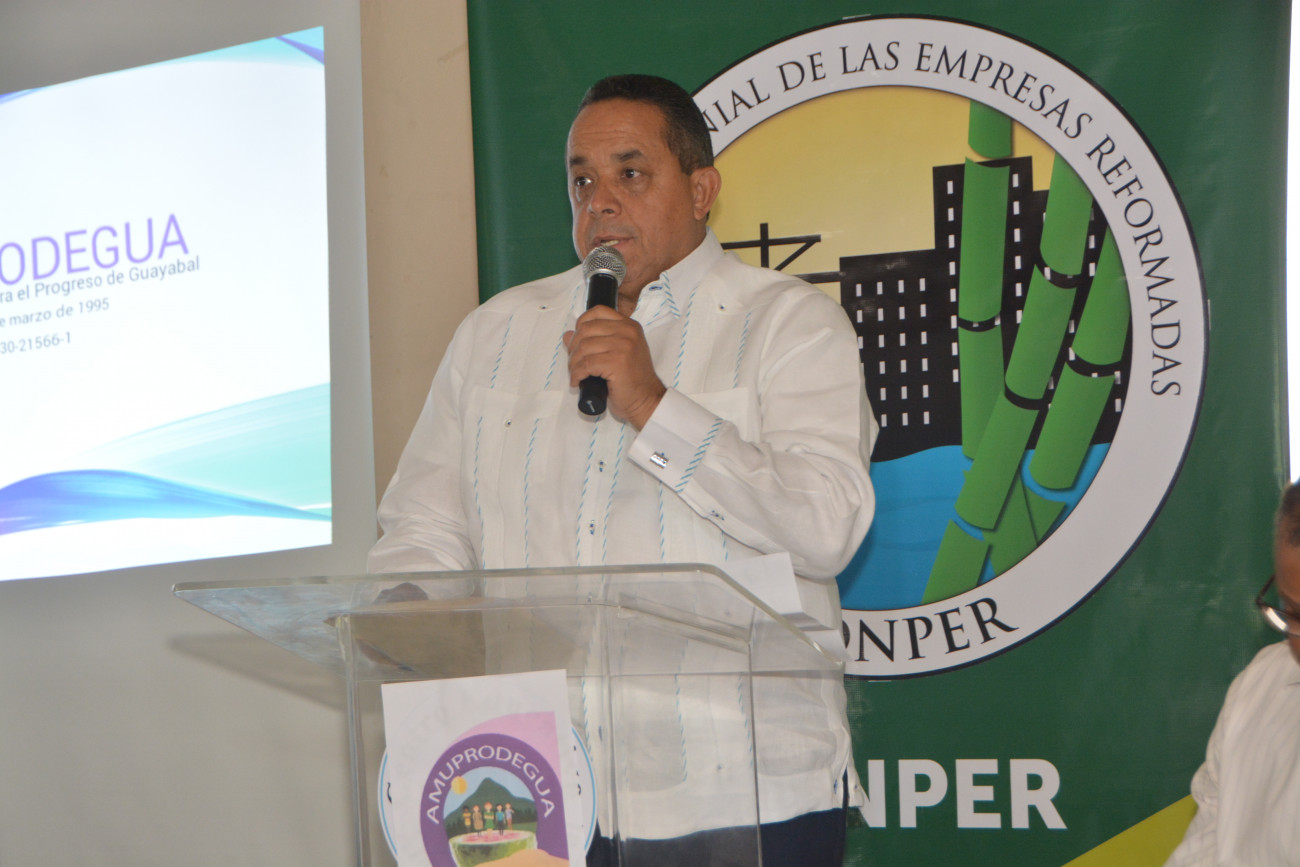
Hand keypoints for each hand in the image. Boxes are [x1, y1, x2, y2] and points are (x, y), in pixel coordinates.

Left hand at [563, 305, 665, 428]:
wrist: (646, 400)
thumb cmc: (632, 380)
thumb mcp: (616, 353)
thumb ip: (595, 341)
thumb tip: (567, 335)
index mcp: (629, 326)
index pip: (598, 311)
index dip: (581, 323)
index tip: (576, 340)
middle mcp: (628, 332)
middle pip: (586, 329)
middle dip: (573, 347)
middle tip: (574, 363)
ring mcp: (623, 346)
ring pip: (583, 347)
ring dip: (573, 363)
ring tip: (576, 374)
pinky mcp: (617, 362)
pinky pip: (586, 364)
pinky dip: (577, 374)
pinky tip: (578, 381)